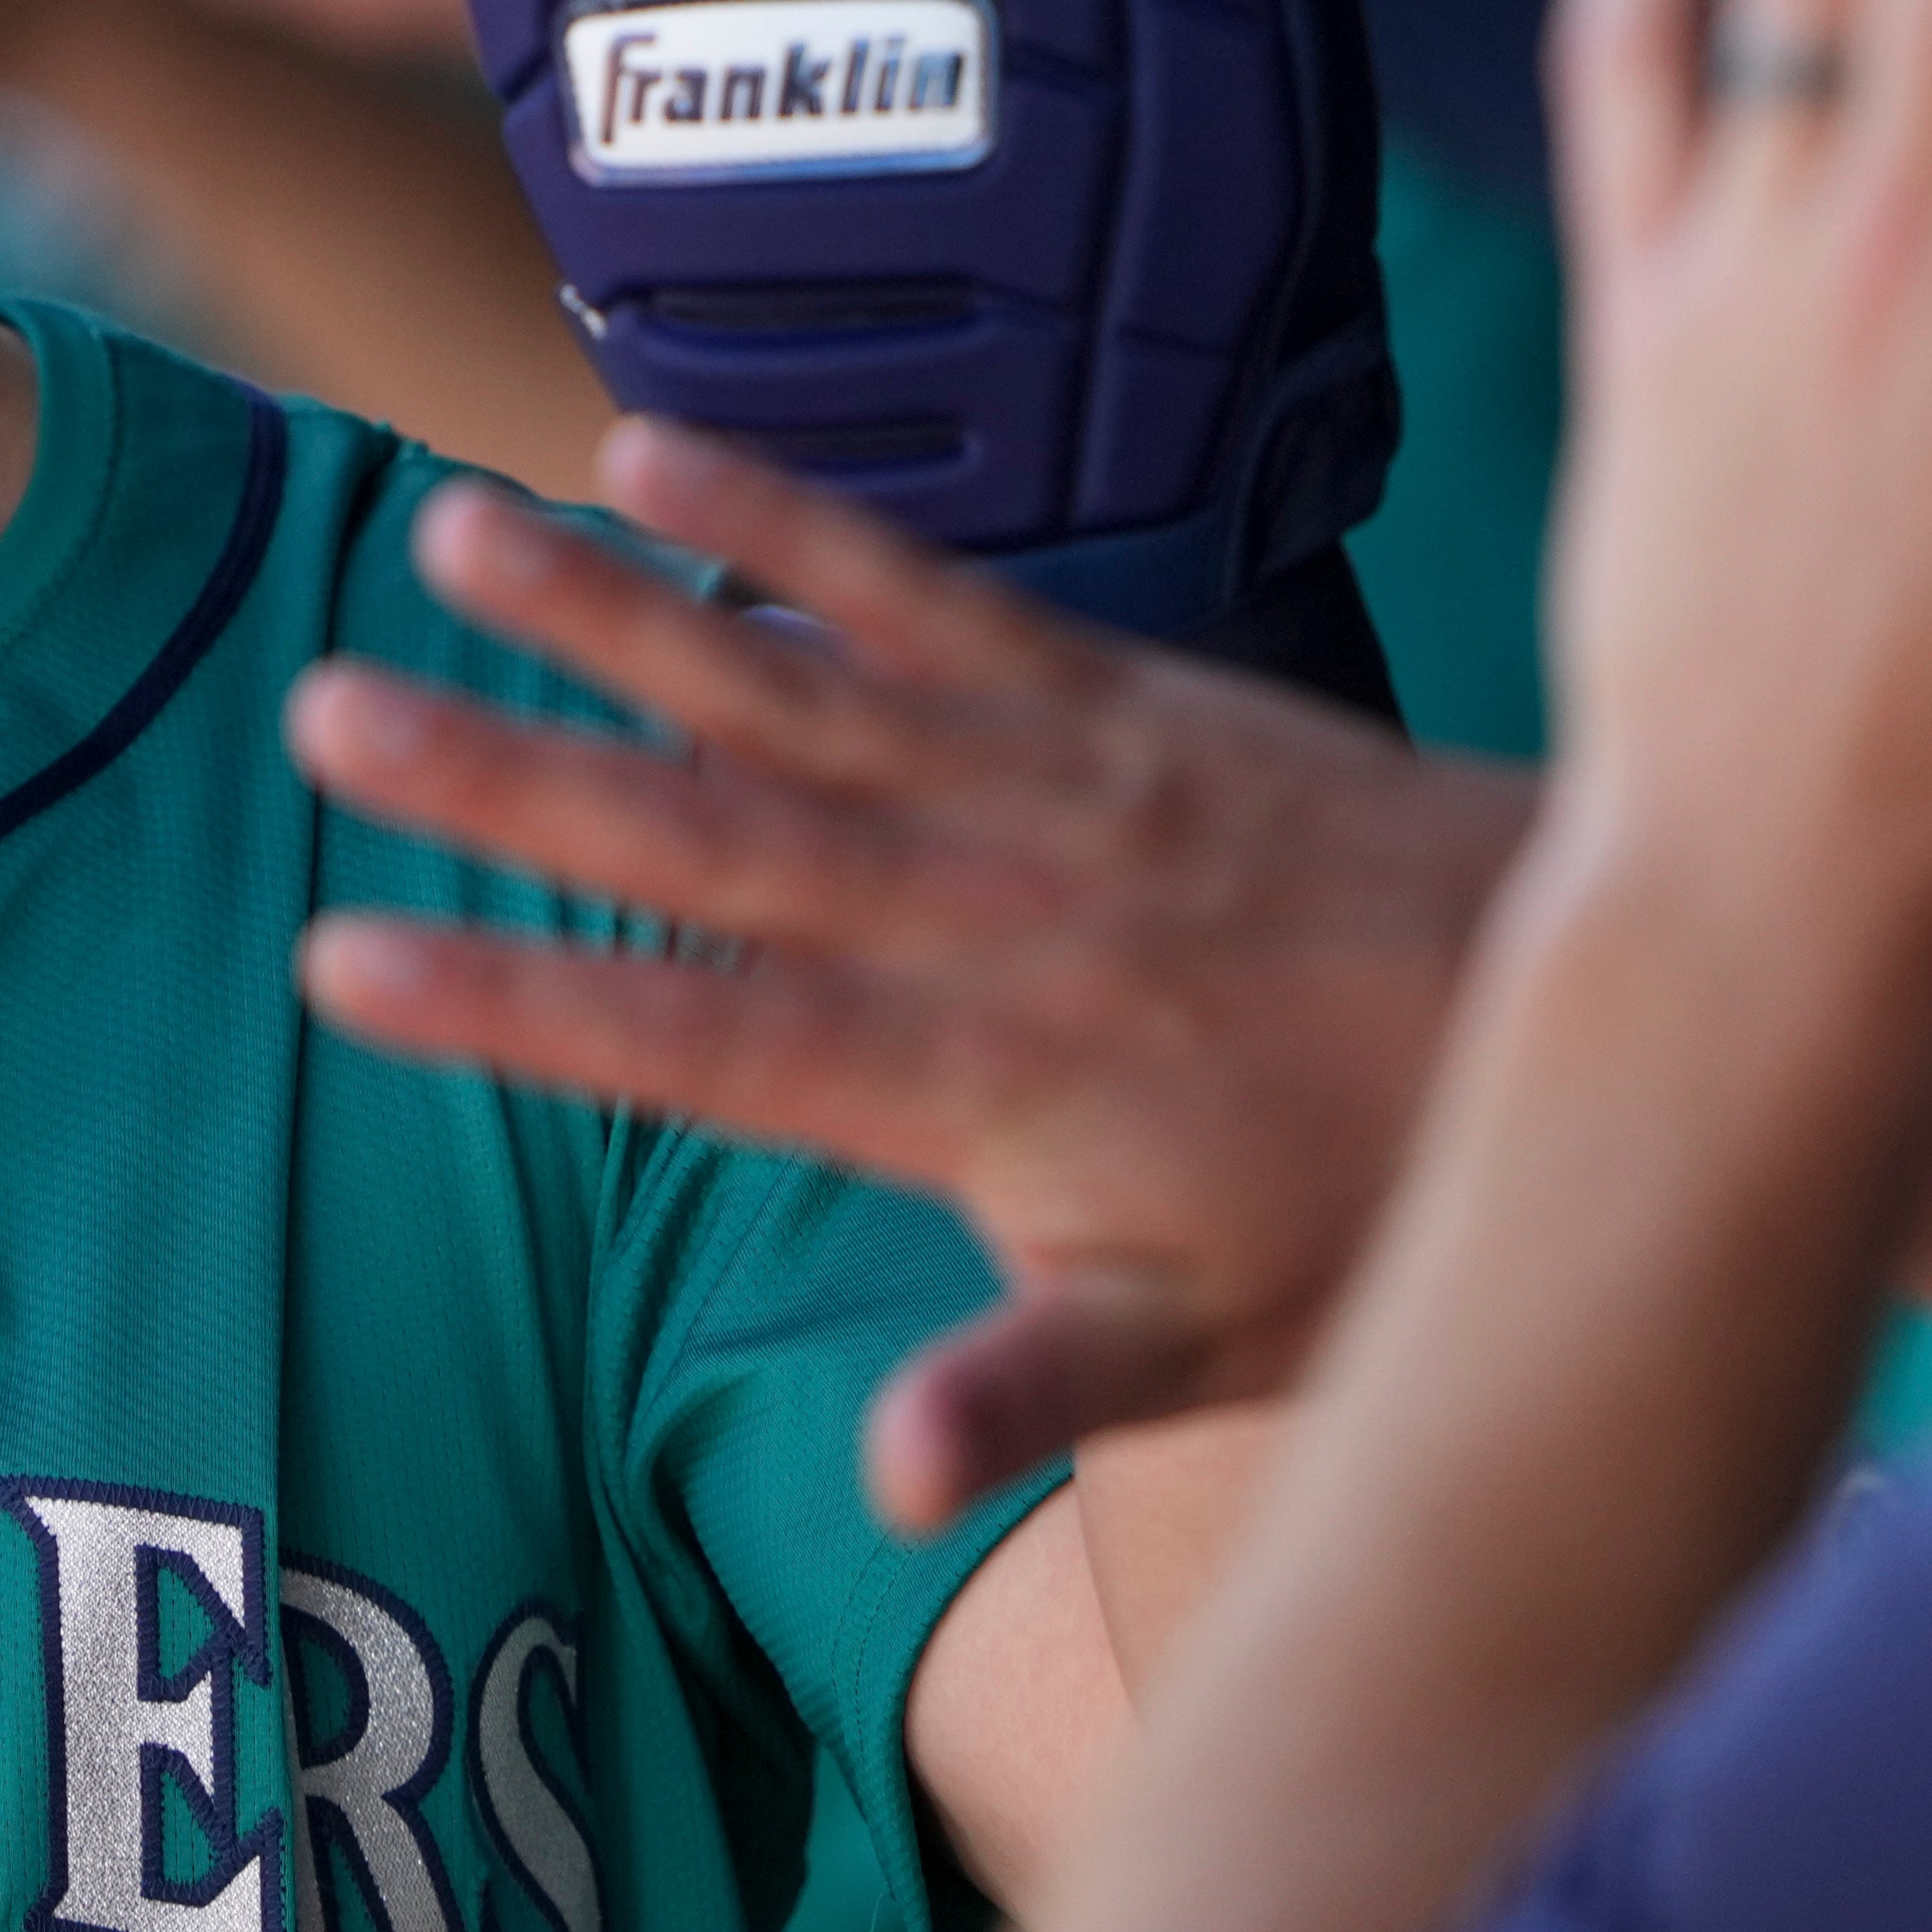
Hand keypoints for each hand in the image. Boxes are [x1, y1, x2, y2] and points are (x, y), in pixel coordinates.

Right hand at [284, 428, 1521, 1530]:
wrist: (1608, 986)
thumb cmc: (1396, 1199)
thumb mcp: (1228, 1347)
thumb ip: (1037, 1391)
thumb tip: (882, 1480)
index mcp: (990, 1087)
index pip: (705, 1045)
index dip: (519, 1007)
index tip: (342, 966)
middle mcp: (993, 915)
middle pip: (707, 839)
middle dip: (505, 778)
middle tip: (323, 715)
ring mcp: (1046, 783)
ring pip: (789, 690)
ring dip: (608, 615)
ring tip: (446, 537)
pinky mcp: (1108, 692)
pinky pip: (924, 593)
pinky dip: (785, 526)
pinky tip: (647, 451)